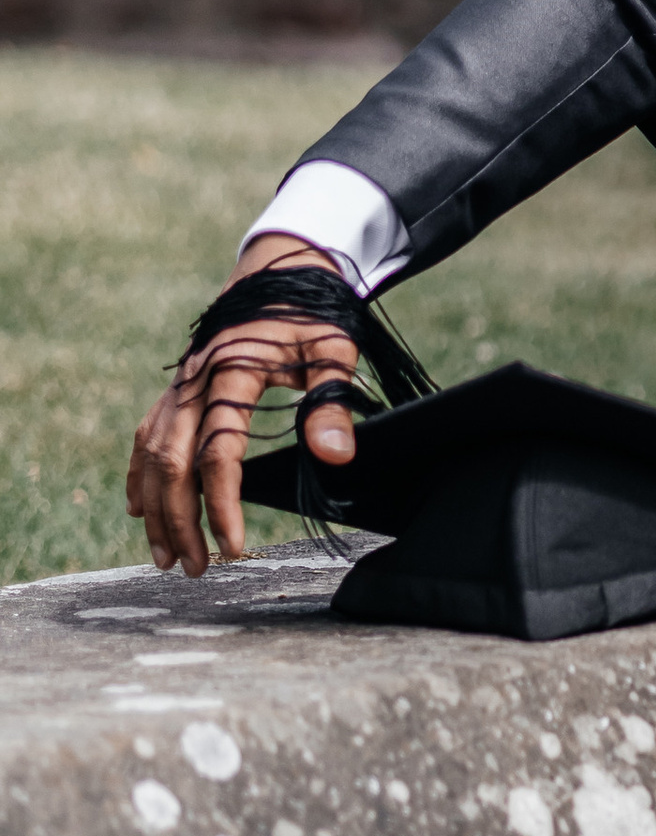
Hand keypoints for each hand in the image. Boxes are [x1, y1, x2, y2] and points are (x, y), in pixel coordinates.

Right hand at [127, 235, 363, 577]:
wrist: (281, 267)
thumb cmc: (312, 311)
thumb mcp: (334, 350)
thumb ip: (333, 402)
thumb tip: (336, 456)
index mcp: (233, 372)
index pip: (218, 452)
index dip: (223, 504)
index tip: (234, 547)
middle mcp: (195, 381)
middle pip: (171, 462)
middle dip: (179, 521)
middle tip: (195, 569)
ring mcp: (181, 384)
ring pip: (151, 453)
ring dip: (154, 507)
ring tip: (166, 555)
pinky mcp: (178, 387)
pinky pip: (147, 435)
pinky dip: (139, 474)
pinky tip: (139, 507)